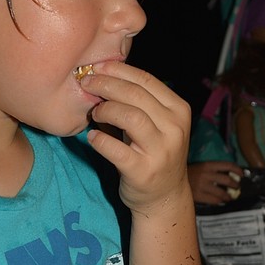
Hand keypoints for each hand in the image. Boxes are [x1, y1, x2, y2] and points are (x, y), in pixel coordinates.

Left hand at [84, 62, 192, 214]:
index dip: (118, 70)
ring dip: (105, 110)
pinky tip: (92, 137)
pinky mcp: (143, 171)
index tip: (96, 67)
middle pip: (136, 95)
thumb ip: (137, 101)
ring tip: (94, 113)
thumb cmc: (154, 153)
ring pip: (130, 117)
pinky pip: (116, 150)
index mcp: (178, 110)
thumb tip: (102, 75)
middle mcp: (174, 128)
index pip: (146, 80)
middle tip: (86, 84)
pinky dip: (99, 140)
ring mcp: (161, 151)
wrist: (164, 197)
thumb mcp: (157, 124)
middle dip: (106, 85)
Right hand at [188, 160, 242, 205]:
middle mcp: (206, 174)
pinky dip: (219, 201)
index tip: (242, 174)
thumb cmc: (188, 174)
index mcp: (207, 165)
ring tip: (229, 197)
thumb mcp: (200, 167)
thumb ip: (212, 170)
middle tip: (237, 187)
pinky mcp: (199, 195)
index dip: (237, 169)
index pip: (227, 165)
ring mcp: (202, 185)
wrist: (171, 180)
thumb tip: (227, 175)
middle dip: (235, 185)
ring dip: (228, 196)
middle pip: (227, 180)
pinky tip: (220, 201)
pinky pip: (214, 200)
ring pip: (221, 192)